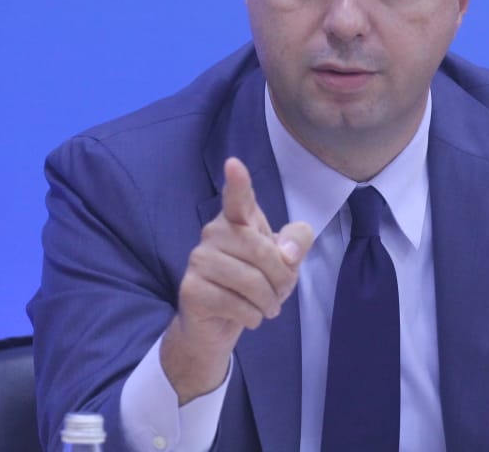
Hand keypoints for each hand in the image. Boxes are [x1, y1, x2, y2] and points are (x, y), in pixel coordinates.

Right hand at [160, 156, 313, 403]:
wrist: (219, 324)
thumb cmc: (255, 284)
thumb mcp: (285, 261)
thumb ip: (297, 242)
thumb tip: (287, 253)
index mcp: (238, 220)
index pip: (238, 198)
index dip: (238, 182)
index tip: (234, 164)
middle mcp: (213, 233)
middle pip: (262, 251)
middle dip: (281, 279)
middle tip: (280, 293)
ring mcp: (198, 260)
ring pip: (250, 281)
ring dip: (268, 302)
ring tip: (267, 307)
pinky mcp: (191, 288)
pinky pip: (235, 303)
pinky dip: (252, 316)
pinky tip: (248, 317)